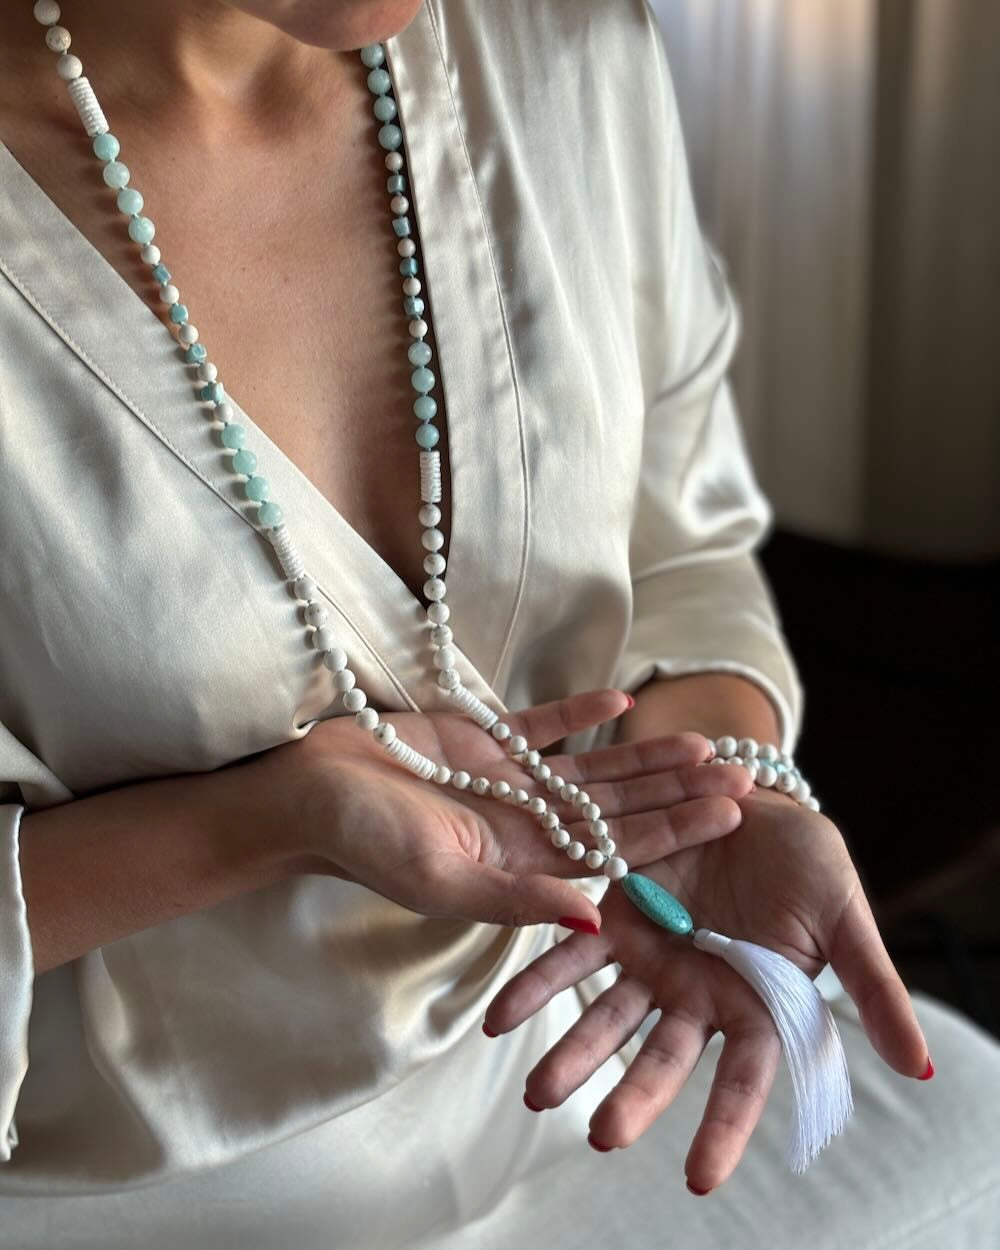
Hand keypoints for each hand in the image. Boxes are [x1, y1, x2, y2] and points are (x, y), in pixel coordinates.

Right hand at [243, 688, 750, 930]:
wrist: (310, 793)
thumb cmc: (368, 842)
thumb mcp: (444, 879)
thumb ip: (519, 900)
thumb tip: (595, 915)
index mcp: (523, 866)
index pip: (617, 851)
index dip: (674, 830)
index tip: (729, 813)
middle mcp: (525, 826)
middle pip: (619, 809)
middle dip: (677, 791)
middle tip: (741, 770)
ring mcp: (506, 782)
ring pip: (592, 770)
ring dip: (645, 755)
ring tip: (702, 739)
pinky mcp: (481, 741)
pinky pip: (542, 726)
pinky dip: (581, 712)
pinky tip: (624, 699)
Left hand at [484, 788, 930, 1189]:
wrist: (749, 794)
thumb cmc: (809, 862)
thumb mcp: (845, 917)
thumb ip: (872, 985)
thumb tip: (919, 1064)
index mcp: (754, 1003)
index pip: (742, 1078)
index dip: (723, 1126)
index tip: (699, 1177)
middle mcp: (695, 992)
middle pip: (661, 1054)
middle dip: (631, 1093)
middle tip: (598, 1132)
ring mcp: (651, 958)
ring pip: (608, 1011)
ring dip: (571, 1047)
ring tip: (535, 1087)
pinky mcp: (614, 914)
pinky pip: (571, 951)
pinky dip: (536, 981)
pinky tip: (499, 1012)